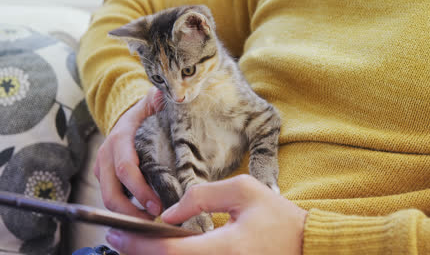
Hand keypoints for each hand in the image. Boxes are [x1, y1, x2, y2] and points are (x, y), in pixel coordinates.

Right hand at [94, 87, 162, 218]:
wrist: (128, 112)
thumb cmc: (147, 111)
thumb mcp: (155, 102)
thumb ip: (163, 99)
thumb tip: (177, 94)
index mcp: (121, 137)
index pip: (125, 168)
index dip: (139, 189)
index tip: (157, 206)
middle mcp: (107, 153)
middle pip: (110, 191)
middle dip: (130, 211)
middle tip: (153, 221)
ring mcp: (102, 166)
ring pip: (108, 198)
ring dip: (127, 214)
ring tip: (149, 222)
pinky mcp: (104, 175)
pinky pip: (111, 196)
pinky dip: (125, 208)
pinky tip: (143, 214)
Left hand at [105, 175, 307, 254]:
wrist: (305, 244)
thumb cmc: (277, 216)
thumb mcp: (242, 191)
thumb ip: (202, 196)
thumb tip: (170, 213)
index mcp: (224, 250)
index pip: (168, 252)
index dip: (137, 243)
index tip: (115, 231)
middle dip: (136, 254)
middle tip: (115, 237)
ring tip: (134, 243)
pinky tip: (162, 249)